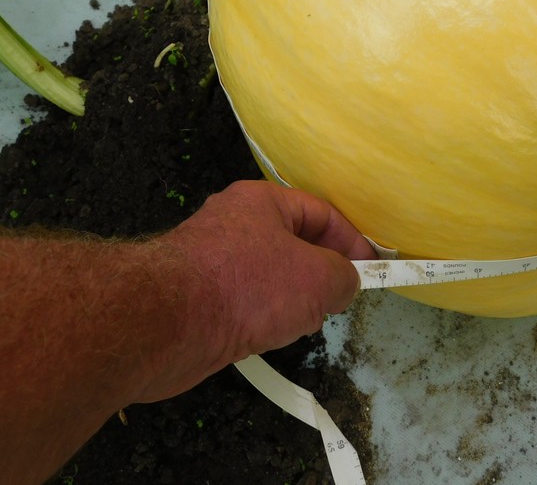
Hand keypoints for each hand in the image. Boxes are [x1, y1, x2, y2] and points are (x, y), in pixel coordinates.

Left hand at [136, 180, 375, 401]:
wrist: (164, 325)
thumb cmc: (243, 288)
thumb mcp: (316, 278)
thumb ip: (344, 277)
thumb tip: (345, 284)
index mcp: (261, 200)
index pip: (321, 213)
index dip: (352, 241)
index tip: (371, 270)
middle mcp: (234, 222)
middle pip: (295, 243)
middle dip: (321, 273)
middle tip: (336, 299)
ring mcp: (214, 259)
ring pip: (271, 275)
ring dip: (292, 299)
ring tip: (300, 321)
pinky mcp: (199, 295)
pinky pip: (246, 301)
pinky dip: (264, 317)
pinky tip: (268, 335)